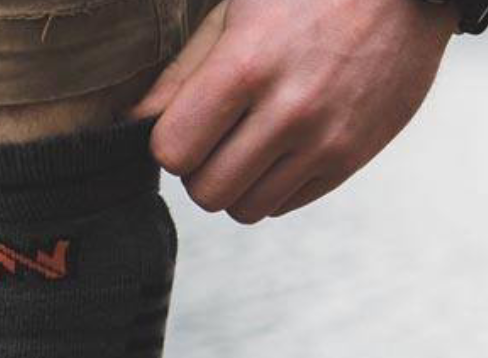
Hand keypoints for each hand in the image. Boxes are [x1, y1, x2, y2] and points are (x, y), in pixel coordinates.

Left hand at [134, 0, 456, 223]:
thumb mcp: (236, 11)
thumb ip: (184, 71)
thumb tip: (134, 121)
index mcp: (247, 66)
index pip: (174, 151)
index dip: (171, 141)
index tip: (185, 121)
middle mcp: (289, 112)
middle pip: (207, 191)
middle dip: (200, 170)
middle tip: (214, 137)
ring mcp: (325, 141)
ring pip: (247, 209)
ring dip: (236, 183)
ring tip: (247, 143)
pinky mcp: (353, 157)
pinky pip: (287, 204)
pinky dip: (273, 185)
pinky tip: (282, 146)